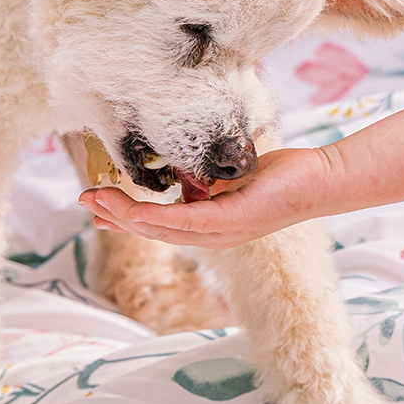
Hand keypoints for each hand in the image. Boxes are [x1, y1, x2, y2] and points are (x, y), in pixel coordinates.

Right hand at [78, 145, 339, 248]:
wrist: (319, 181)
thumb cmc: (280, 176)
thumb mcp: (232, 176)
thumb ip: (205, 179)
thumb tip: (182, 170)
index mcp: (210, 223)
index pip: (159, 225)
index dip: (125, 220)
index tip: (96, 210)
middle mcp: (213, 233)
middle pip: (153, 230)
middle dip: (115, 218)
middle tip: (84, 200)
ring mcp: (222, 230)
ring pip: (163, 229)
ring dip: (127, 218)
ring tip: (98, 204)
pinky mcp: (234, 219)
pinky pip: (188, 222)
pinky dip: (158, 219)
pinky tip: (137, 214)